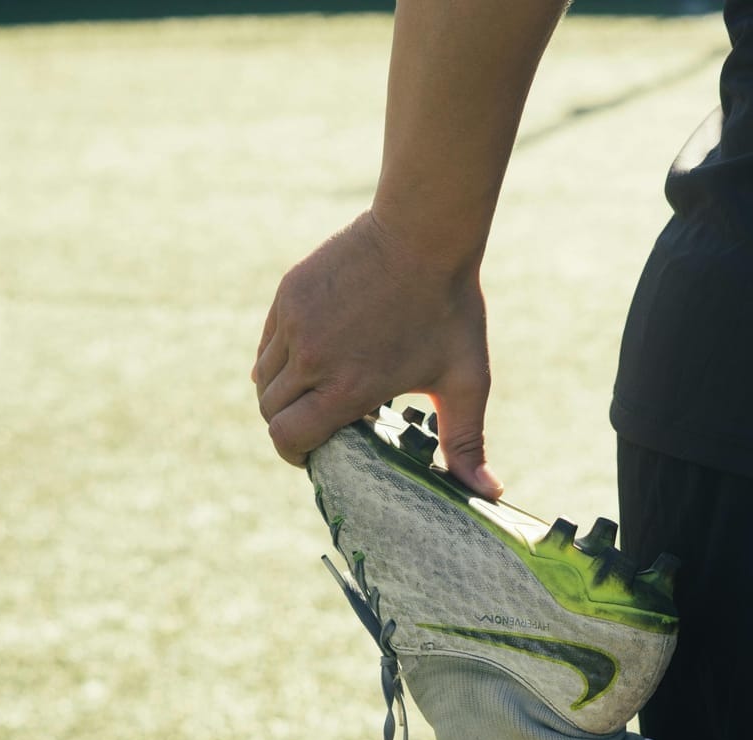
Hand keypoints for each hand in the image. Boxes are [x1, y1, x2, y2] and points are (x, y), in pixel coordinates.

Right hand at [253, 210, 502, 497]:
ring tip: (314, 390)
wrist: (424, 232)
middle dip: (289, 424)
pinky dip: (281, 357)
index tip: (315, 452)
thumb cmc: (449, 308)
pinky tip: (313, 355)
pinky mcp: (289, 293)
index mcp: (346, 387)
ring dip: (281, 392)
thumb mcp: (466, 380)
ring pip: (263, 376)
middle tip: (318, 422)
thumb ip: (468, 440)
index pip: (288, 438)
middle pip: (270, 411)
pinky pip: (269, 340)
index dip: (295, 453)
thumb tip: (490, 494)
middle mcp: (311, 358)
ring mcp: (295, 322)